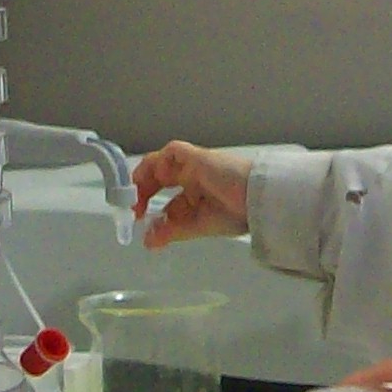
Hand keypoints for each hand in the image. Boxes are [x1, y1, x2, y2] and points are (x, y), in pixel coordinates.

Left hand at [131, 141, 252, 247]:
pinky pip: (171, 151)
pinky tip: (152, 180)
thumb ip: (173, 231)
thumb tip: (148, 240)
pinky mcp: (197, 156)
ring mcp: (195, 165)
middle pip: (159, 178)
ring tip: (135, 195)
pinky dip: (157, 162)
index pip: (169, 200)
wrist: (259, 200)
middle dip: (141, 192)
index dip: (151, 208)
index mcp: (199, 195)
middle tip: (132, 209)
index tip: (140, 221)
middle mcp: (194, 178)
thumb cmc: (241, 213)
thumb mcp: (199, 226)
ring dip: (143, 177)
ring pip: (160, 162)